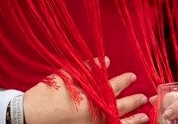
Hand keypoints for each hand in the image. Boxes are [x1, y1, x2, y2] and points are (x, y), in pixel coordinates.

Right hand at [22, 62, 148, 123]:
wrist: (32, 115)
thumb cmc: (47, 93)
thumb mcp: (65, 75)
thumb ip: (86, 68)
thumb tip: (105, 60)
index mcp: (90, 96)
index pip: (113, 87)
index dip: (124, 81)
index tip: (133, 76)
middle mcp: (95, 113)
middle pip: (120, 107)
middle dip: (134, 101)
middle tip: (145, 97)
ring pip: (119, 123)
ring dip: (133, 120)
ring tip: (145, 117)